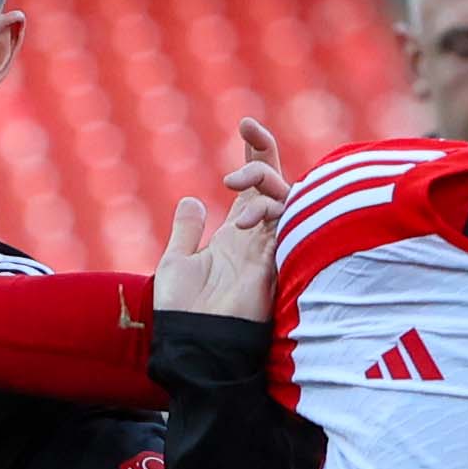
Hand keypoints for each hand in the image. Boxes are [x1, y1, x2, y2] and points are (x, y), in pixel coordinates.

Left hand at [154, 122, 286, 322]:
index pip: (255, 186)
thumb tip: (193, 200)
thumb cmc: (184, 312)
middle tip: (247, 128)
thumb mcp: (178, 261)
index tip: (245, 122)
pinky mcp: (277, 264)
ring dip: (264, 178)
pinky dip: (272, 211)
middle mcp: (258, 239)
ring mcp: (270, 249)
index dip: (255, 152)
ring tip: (231, 182)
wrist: (194, 345)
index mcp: (236, 236)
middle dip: (266, 152)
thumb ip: (187, 230)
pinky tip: (245, 217)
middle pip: (276, 184)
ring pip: (286, 199)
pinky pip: (288, 226)